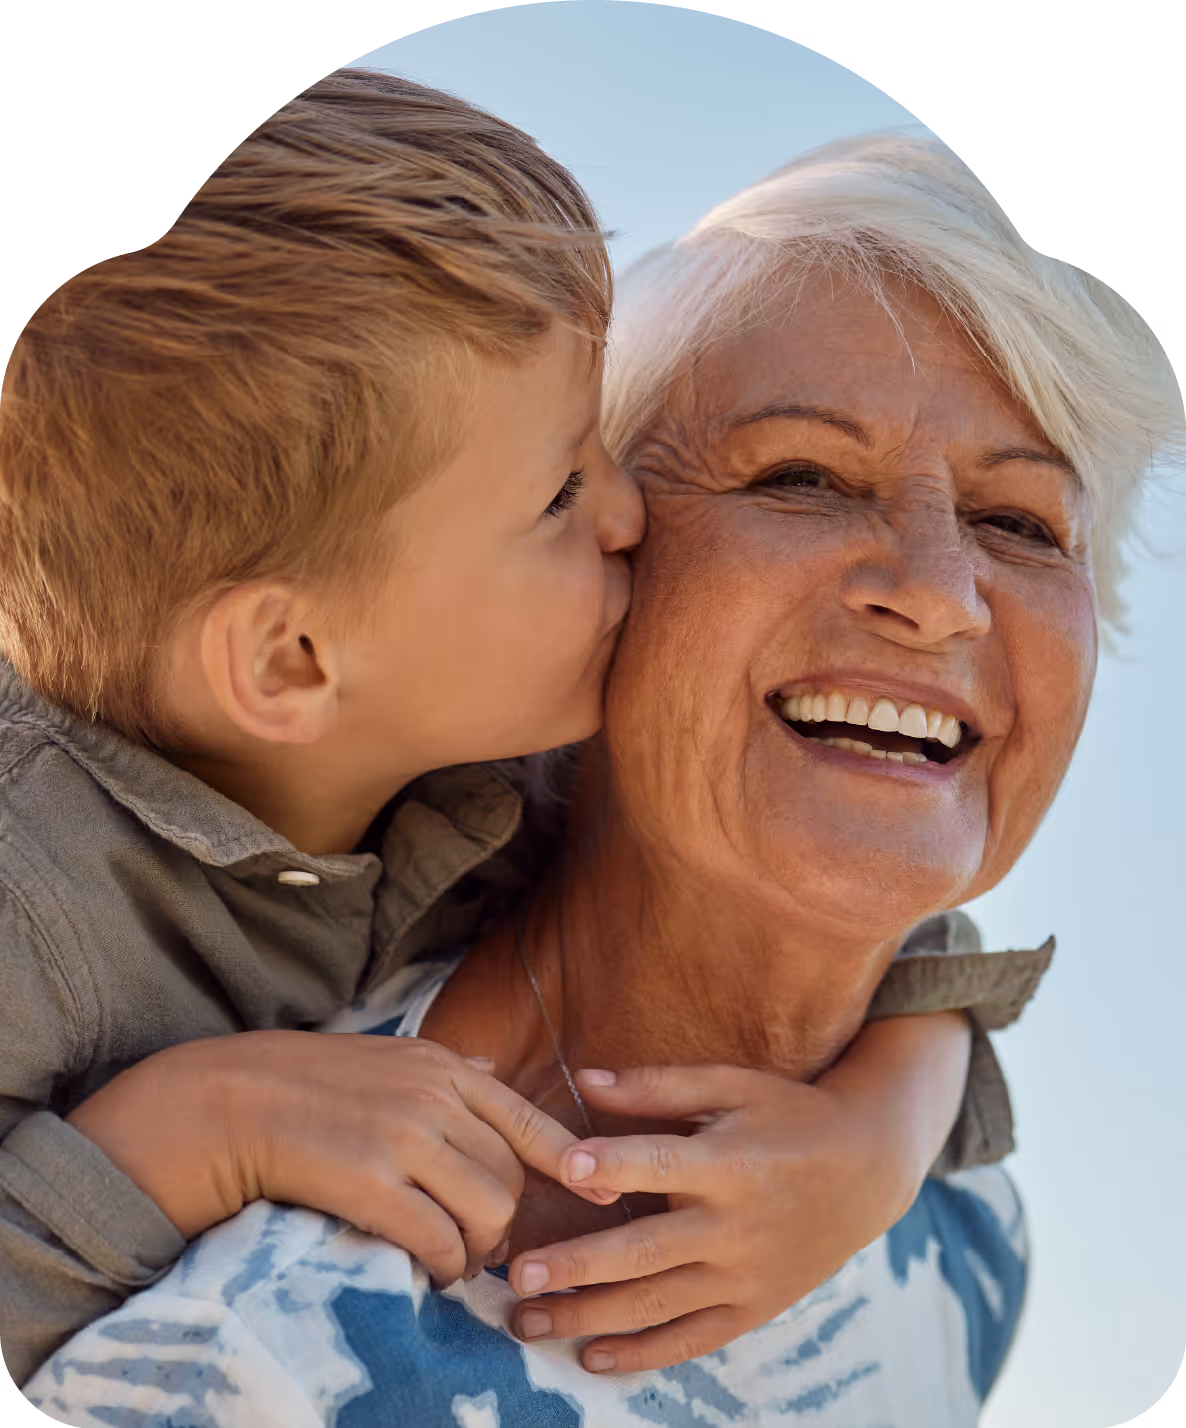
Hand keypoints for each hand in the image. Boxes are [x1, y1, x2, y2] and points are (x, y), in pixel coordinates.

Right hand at [68, 1032, 611, 1285]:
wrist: (234, 1100)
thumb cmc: (313, 1081)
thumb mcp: (390, 1056)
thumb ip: (446, 1070)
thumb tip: (491, 1071)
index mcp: (445, 1068)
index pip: (530, 1120)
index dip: (573, 1163)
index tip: (606, 1194)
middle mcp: (434, 1099)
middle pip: (512, 1176)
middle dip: (508, 1221)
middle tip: (487, 1245)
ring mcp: (403, 1139)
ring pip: (488, 1210)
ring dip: (481, 1248)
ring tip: (458, 1259)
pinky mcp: (369, 1183)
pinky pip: (438, 1238)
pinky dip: (446, 1265)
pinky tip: (432, 1269)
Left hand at [506, 1055, 943, 1372]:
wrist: (868, 1169)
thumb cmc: (789, 1115)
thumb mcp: (733, 1086)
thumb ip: (658, 1087)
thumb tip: (583, 1078)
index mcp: (729, 1163)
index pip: (662, 1164)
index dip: (614, 1164)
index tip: (565, 1165)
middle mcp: (735, 1226)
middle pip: (646, 1251)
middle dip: (578, 1266)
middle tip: (518, 1275)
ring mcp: (745, 1274)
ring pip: (657, 1304)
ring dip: (589, 1317)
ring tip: (527, 1322)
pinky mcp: (753, 1307)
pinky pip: (691, 1339)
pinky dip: (642, 1354)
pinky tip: (591, 1357)